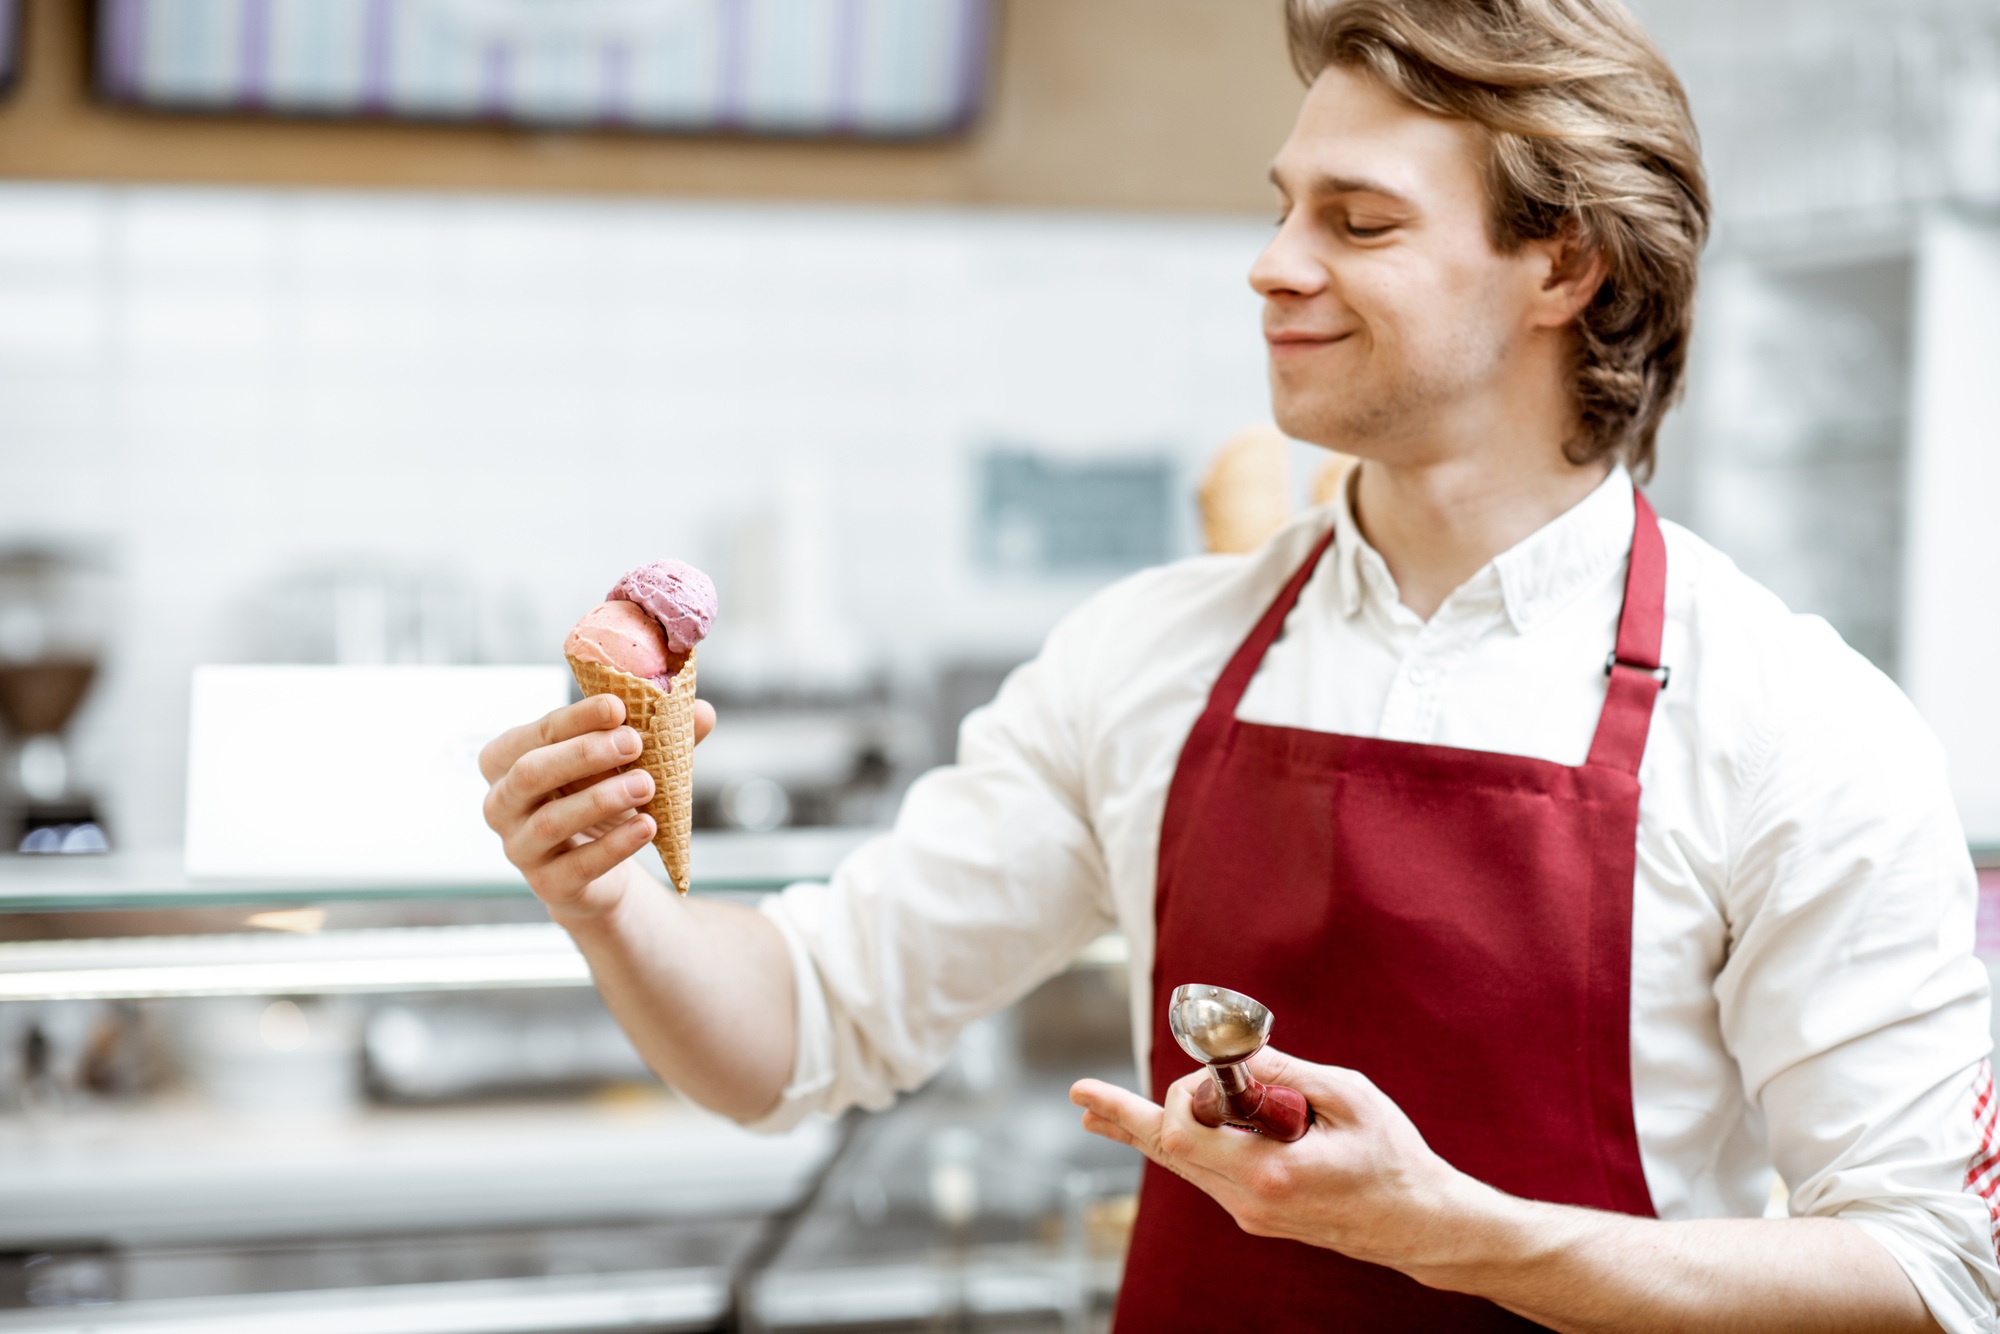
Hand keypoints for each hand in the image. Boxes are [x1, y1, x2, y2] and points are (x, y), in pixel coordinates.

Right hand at [479, 694, 716, 924]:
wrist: (604, 868)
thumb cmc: (602, 798)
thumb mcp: (625, 762)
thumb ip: (658, 736)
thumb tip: (701, 711)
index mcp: (508, 761)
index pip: (535, 733)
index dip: (575, 718)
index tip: (618, 706)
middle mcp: (501, 803)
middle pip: (530, 773)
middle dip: (583, 753)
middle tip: (633, 742)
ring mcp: (519, 848)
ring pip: (550, 820)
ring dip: (602, 798)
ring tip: (646, 784)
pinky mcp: (547, 885)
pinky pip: (577, 865)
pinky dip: (614, 845)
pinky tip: (647, 826)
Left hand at [1070, 1048, 1479, 1277]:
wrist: (1418, 1224)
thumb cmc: (1392, 1157)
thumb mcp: (1348, 1097)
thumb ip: (1284, 1073)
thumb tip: (1232, 1052)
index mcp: (1270, 1173)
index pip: (1186, 1133)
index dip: (1181, 1092)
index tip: (1210, 1066)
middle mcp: (1250, 1201)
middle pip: (1168, 1154)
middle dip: (1122, 1118)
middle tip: (1079, 1094)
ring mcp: (1250, 1213)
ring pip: (1182, 1165)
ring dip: (1141, 1131)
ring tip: (1092, 1111)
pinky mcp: (1257, 1213)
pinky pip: (1204, 1173)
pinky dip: (1176, 1145)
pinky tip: (1148, 1134)